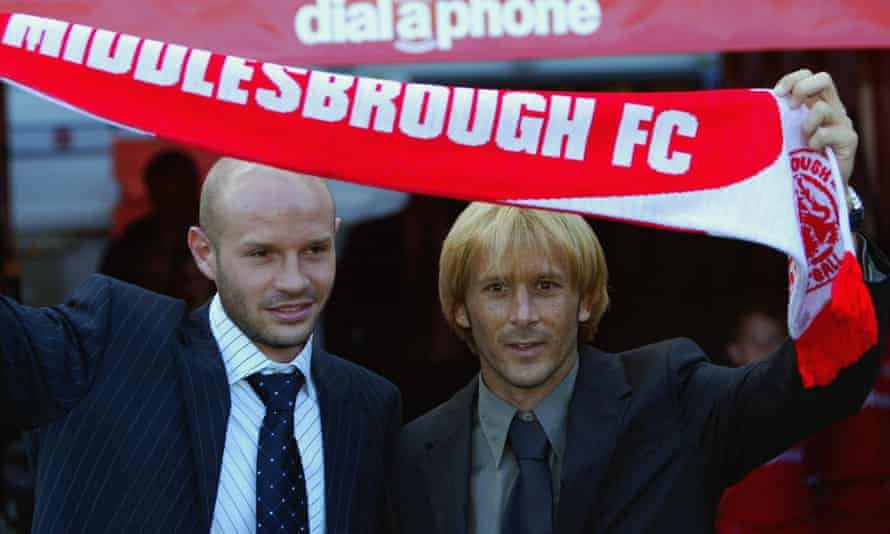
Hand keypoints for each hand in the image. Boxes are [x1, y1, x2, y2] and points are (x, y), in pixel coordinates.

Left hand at [774, 69, 857, 185]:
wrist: (817, 188)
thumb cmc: (796, 160)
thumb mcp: (783, 135)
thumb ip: (775, 120)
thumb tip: (748, 109)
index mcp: (815, 103)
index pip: (808, 76)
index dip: (792, 79)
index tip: (777, 94)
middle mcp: (832, 108)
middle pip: (824, 79)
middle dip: (802, 89)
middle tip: (791, 108)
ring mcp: (842, 123)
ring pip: (822, 108)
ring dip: (806, 123)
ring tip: (803, 140)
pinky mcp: (849, 140)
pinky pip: (828, 132)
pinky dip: (815, 140)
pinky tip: (812, 150)